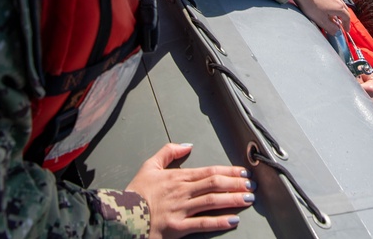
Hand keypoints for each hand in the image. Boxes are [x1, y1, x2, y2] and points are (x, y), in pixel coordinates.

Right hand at [126, 143, 254, 238]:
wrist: (120, 216)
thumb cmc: (135, 194)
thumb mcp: (148, 166)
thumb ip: (168, 152)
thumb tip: (187, 145)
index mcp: (177, 177)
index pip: (209, 171)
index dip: (229, 171)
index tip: (243, 172)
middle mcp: (182, 192)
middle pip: (215, 184)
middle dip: (236, 184)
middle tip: (252, 185)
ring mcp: (181, 210)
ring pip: (212, 201)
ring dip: (233, 199)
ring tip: (248, 199)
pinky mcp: (177, 228)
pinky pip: (202, 223)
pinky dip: (219, 222)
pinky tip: (233, 220)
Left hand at [290, 0, 349, 35]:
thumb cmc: (311, 5)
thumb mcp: (320, 20)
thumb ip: (330, 27)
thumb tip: (337, 32)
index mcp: (339, 7)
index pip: (347, 17)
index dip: (347, 25)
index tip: (346, 30)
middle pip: (344, 9)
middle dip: (344, 17)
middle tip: (342, 23)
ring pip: (338, 2)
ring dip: (338, 10)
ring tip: (334, 15)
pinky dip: (332, 3)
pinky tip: (326, 5)